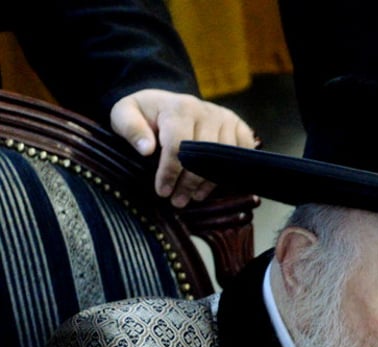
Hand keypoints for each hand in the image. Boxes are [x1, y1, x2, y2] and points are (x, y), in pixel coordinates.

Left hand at [109, 89, 256, 207]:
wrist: (166, 103)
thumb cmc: (145, 114)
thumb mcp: (124, 114)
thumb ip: (130, 128)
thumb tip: (146, 150)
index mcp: (178, 107)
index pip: (178, 145)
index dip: (170, 172)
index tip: (162, 191)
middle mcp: (206, 111)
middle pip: (203, 154)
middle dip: (189, 182)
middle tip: (178, 201)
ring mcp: (226, 119)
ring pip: (223, 158)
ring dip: (209, 181)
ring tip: (194, 196)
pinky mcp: (239, 127)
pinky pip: (242, 153)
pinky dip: (230, 171)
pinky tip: (213, 183)